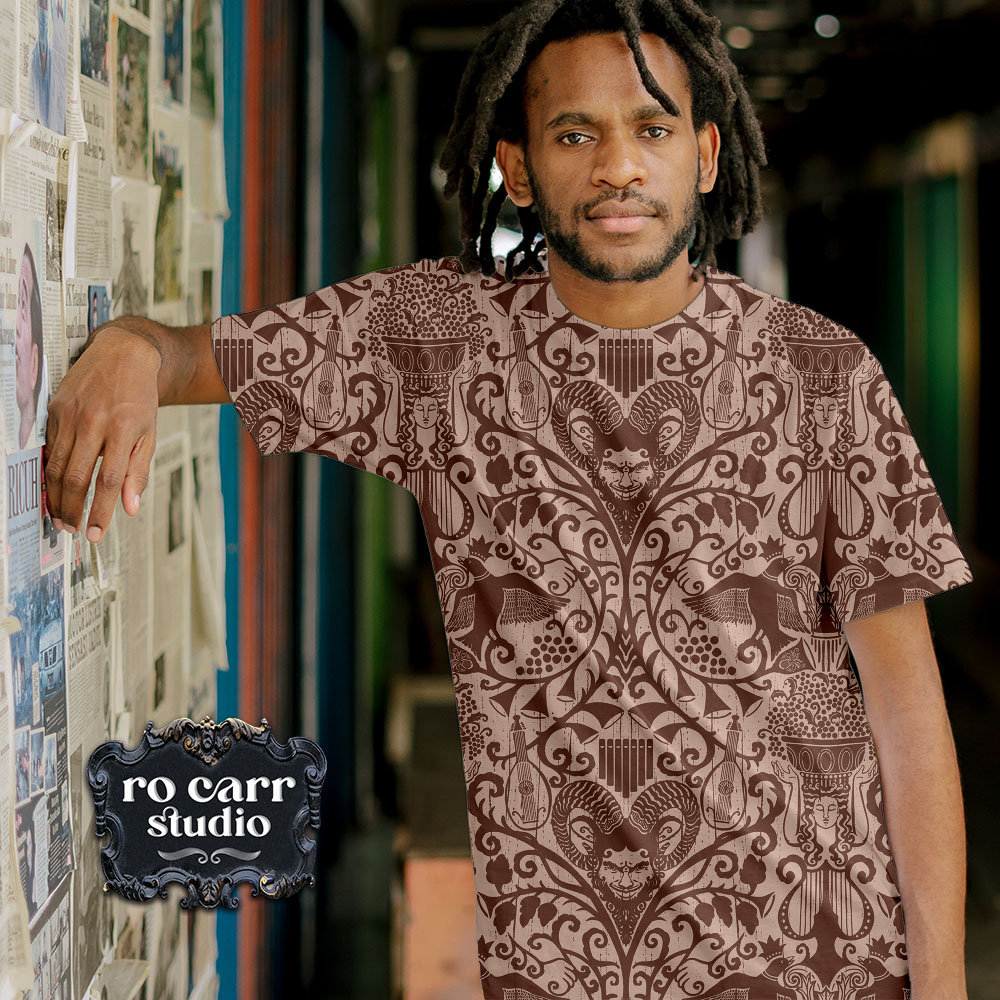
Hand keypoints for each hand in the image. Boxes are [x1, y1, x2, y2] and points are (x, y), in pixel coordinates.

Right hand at [44, 326, 160, 540]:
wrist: (123, 355)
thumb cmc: (140, 398)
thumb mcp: (149, 434)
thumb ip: (138, 471)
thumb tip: (129, 508)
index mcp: (123, 430)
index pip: (108, 481)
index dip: (100, 511)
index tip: (95, 534)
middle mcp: (94, 422)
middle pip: (75, 477)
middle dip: (71, 509)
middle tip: (72, 528)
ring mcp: (71, 414)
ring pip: (56, 465)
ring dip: (56, 495)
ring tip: (61, 515)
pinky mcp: (55, 408)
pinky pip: (50, 447)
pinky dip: (50, 470)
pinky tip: (54, 486)